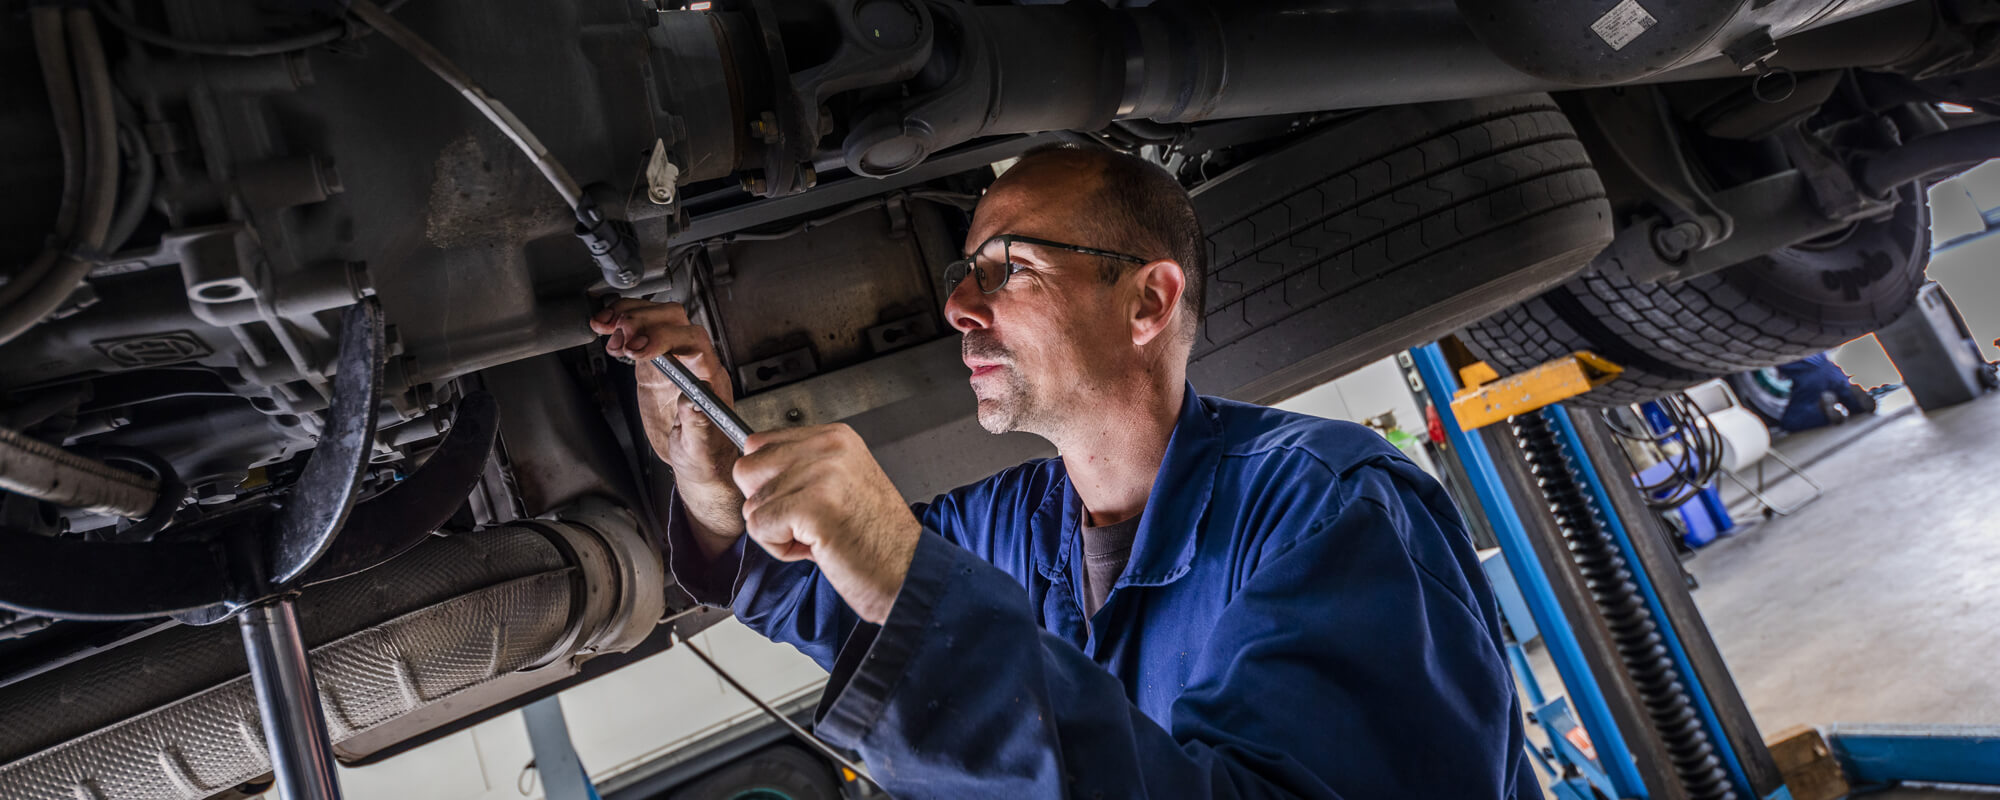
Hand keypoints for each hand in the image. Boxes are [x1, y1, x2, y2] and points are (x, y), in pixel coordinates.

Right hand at [590, 299, 743, 548]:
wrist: (696, 460)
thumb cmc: (705, 455)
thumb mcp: (700, 448)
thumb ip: (698, 426)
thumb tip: (693, 402)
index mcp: (710, 379)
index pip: (694, 342)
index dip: (665, 338)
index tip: (638, 348)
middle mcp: (693, 362)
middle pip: (675, 320)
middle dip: (643, 320)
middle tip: (618, 333)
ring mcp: (674, 359)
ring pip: (657, 318)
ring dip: (629, 315)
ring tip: (605, 325)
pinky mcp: (655, 363)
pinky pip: (641, 332)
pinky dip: (621, 324)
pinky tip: (605, 328)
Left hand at [733, 424, 921, 623]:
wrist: (907, 572)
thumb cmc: (876, 538)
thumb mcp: (841, 483)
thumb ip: (800, 467)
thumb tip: (752, 470)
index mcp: (835, 437)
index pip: (759, 443)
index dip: (770, 483)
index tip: (803, 503)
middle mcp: (828, 447)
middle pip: (747, 469)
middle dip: (767, 505)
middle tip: (807, 523)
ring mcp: (821, 474)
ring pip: (752, 504)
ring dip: (777, 532)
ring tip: (818, 536)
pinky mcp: (812, 507)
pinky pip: (759, 528)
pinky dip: (780, 549)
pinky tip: (817, 548)